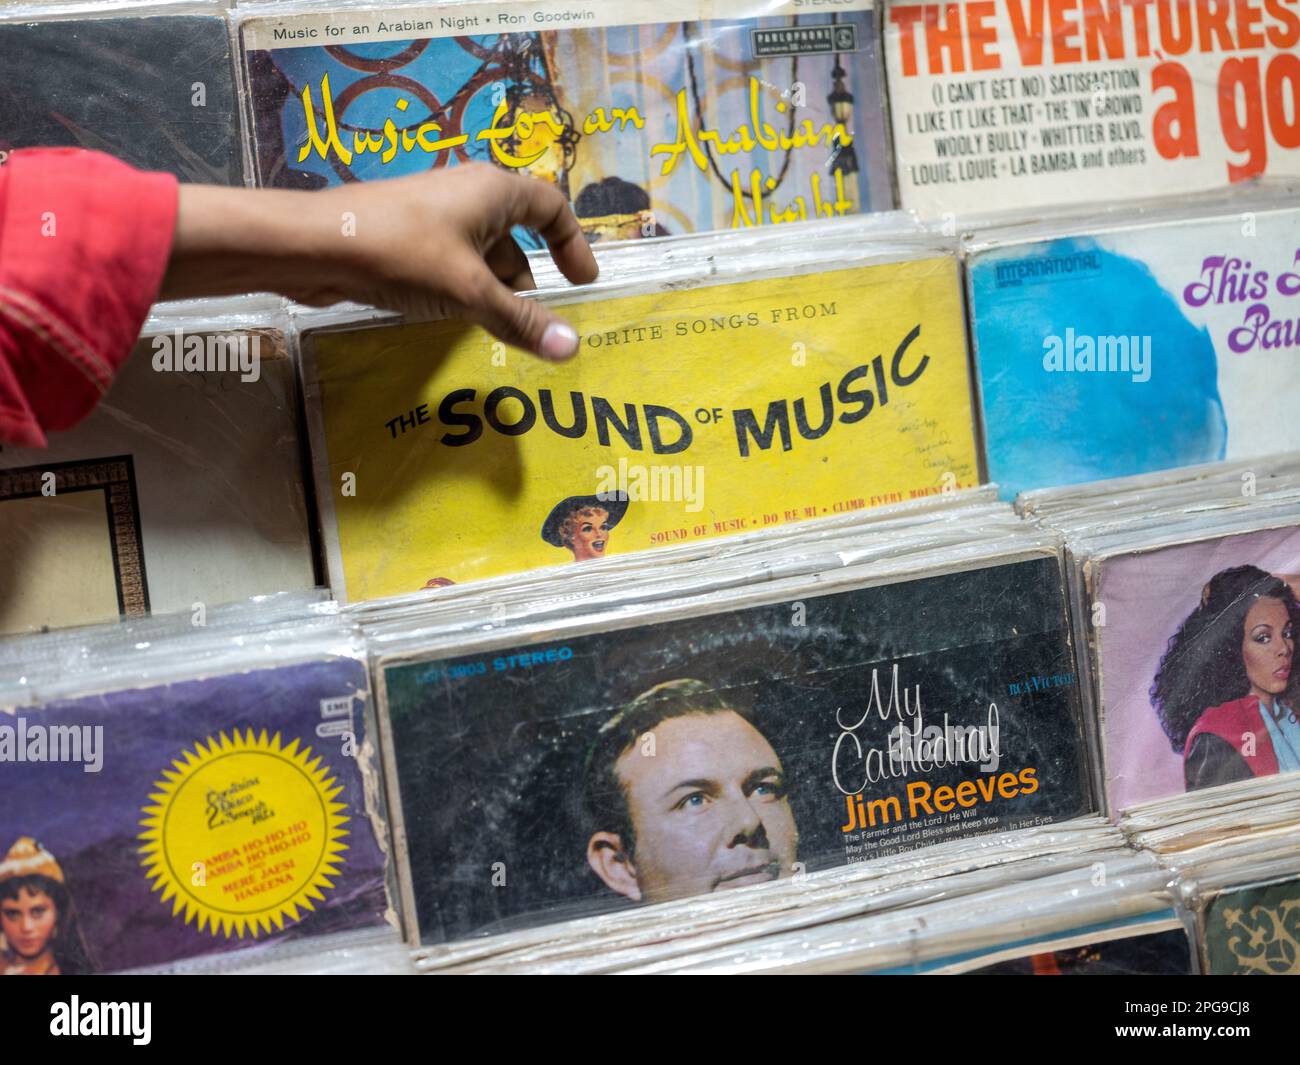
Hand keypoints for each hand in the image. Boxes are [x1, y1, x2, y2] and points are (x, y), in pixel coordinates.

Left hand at [161, 163, 598, 359]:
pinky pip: (451, 261)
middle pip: (516, 233)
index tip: (582, 282)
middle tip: (535, 319)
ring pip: (481, 251)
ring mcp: (433, 214)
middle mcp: (467, 194)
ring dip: (495, 288)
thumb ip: (520, 320)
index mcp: (493, 190)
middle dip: (530, 277)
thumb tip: (572, 348)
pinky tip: (454, 319)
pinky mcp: (405, 236)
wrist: (316, 246)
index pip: (550, 206)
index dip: (572, 243)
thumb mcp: (470, 291)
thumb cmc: (402, 254)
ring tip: (497, 328)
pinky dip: (464, 288)